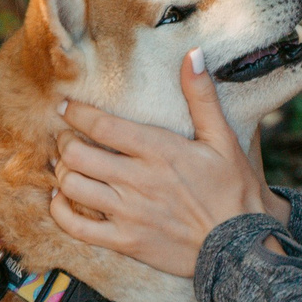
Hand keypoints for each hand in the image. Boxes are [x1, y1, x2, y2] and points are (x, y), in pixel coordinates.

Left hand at [49, 51, 277, 277]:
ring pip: (72, 187)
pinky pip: (77, 227)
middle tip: (67, 138)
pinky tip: (61, 200)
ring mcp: (128, 213)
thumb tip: (191, 54)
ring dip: (62, 172)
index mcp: (159, 150)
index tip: (65, 108)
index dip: (75, 113)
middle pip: (77, 154)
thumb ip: (202, 97)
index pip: (101, 125)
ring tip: (66, 165)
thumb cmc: (234, 191)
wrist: (241, 247)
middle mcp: (138, 180)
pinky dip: (60, 211)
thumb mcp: (223, 139)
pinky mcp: (125, 241)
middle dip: (65, 141)